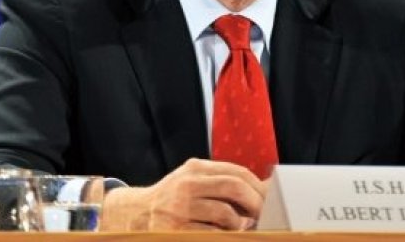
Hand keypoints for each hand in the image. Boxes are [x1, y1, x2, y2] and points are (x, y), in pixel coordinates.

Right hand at [100, 158, 267, 230]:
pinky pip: (213, 234)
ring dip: (240, 225)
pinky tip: (223, 234)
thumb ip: (223, 181)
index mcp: (195, 169)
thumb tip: (266, 187)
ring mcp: (180, 208)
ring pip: (226, 215)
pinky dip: (225, 236)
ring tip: (239, 228)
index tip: (270, 200)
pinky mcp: (176, 230)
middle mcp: (187, 184)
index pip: (237, 172)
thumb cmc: (172, 198)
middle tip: (264, 216)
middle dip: (256, 204)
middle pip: (234, 188)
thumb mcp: (193, 181)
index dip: (258, 187)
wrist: (134, 215)